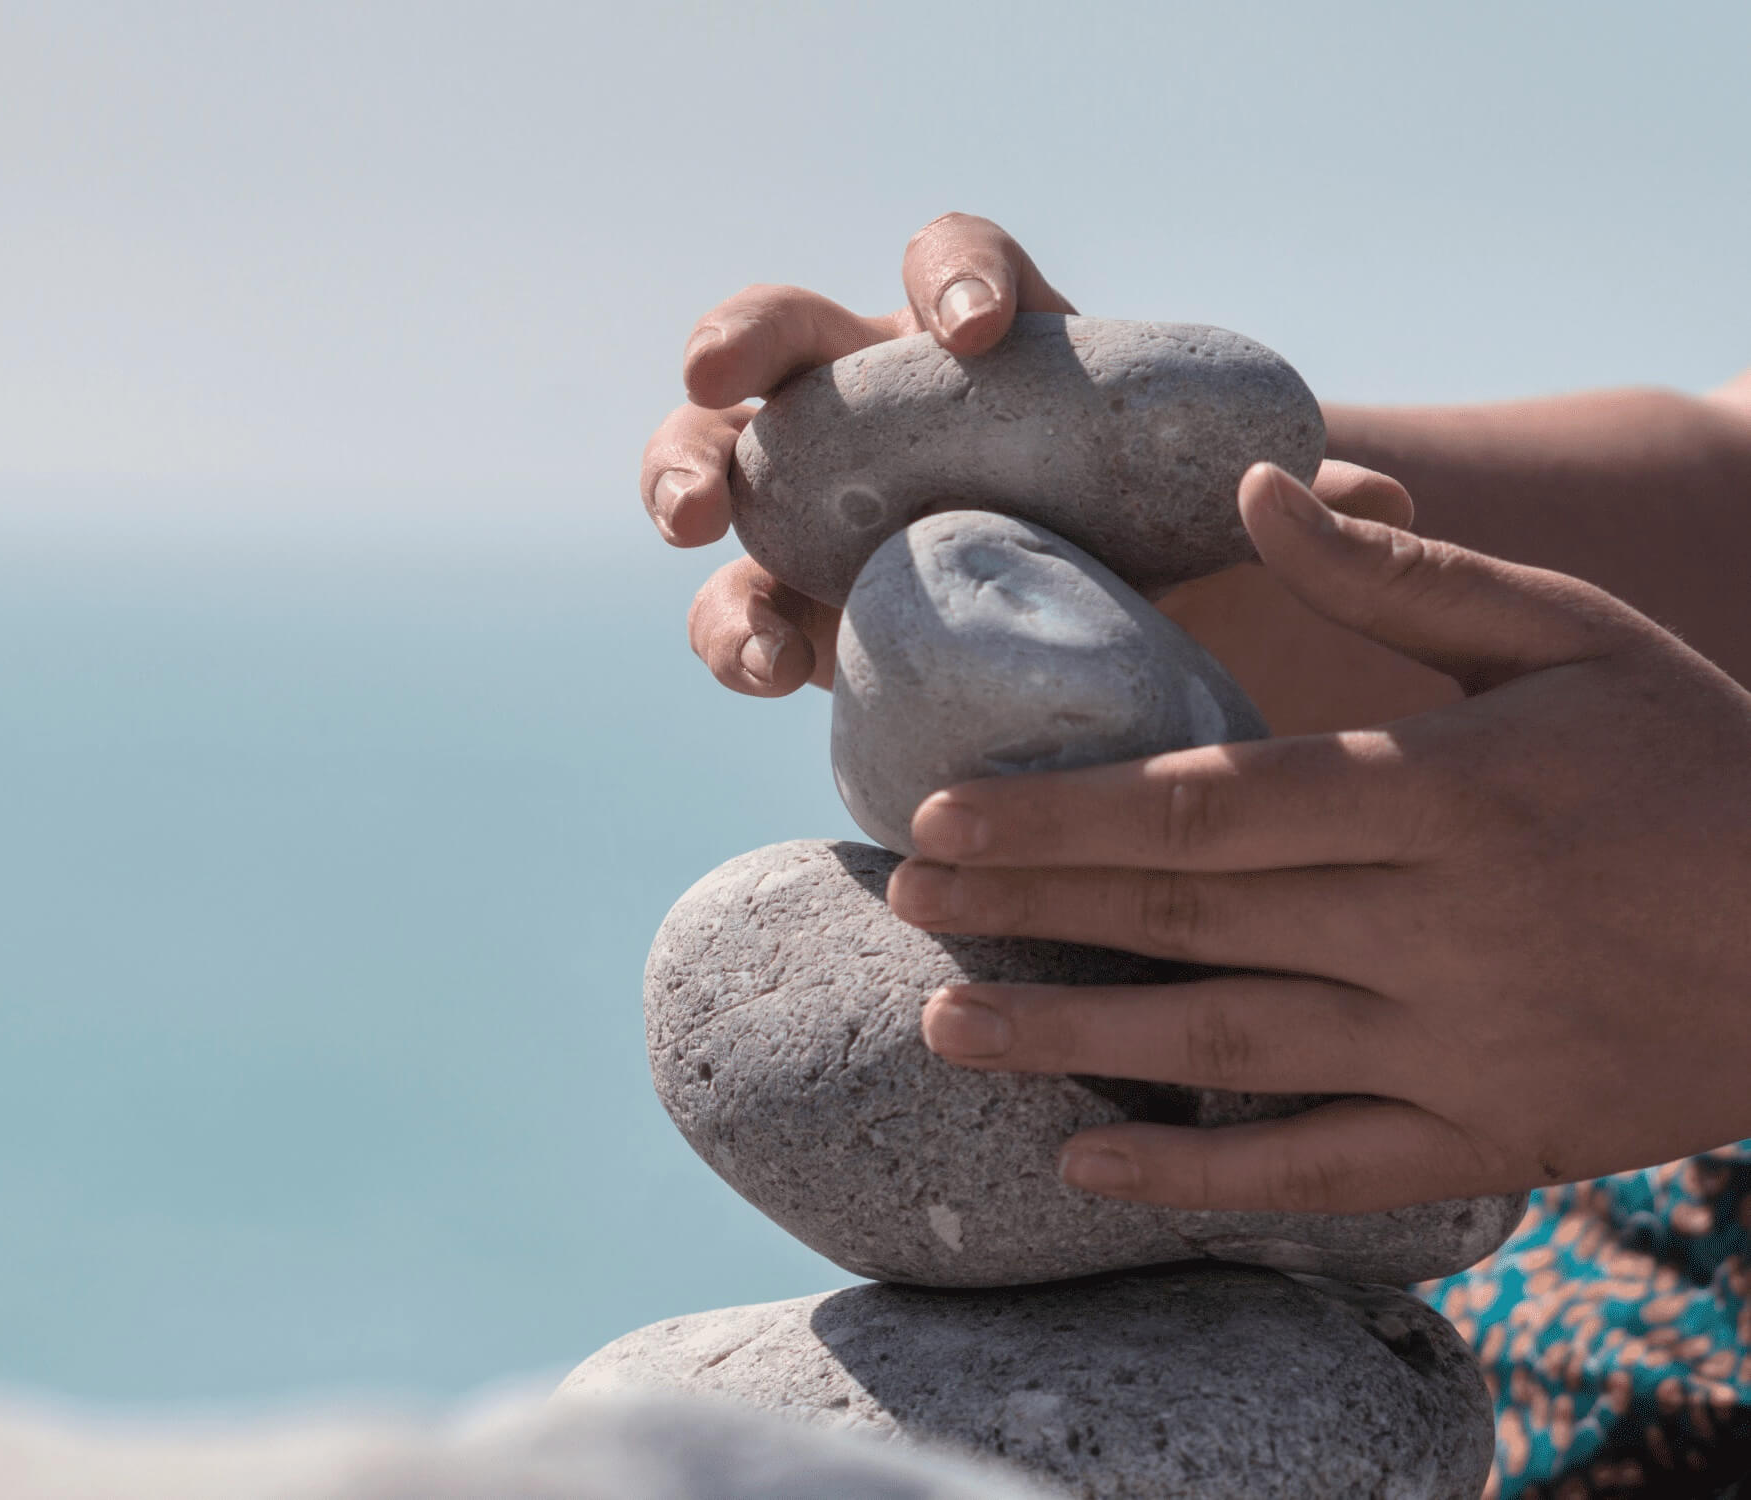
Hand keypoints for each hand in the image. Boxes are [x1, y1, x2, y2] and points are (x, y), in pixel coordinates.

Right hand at [640, 213, 1442, 732]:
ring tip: (692, 517)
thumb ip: (1290, 508)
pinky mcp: (790, 609)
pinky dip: (729, 627)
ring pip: (715, 455)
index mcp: (987, 351)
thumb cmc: (1166, 557)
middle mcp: (877, 405)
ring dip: (680, 470)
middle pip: (784, 333)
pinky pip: (732, 607)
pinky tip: (761, 667)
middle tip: (724, 376)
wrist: (1106, 656)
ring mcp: (814, 507)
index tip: (984, 333)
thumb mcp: (1228, 525)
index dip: (956, 279)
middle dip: (740, 339)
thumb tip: (1374, 495)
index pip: (954, 265)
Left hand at [896, 462, 1750, 1211]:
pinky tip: (1088, 1166)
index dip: (1061, 817)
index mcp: (1446, 791)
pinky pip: (1320, 1170)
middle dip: (1031, 914)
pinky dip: (1201, 1179)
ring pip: (1229, 1048)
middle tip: (901, 904)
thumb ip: (1405, 572)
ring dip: (1076, 1044)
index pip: (1209, 804)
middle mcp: (1439, 924)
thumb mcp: (1576, 635)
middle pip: (1190, 919)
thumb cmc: (1705, 763)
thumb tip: (1255, 486)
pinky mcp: (1492, 1139)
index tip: (939, 817)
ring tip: (943, 1029)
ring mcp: (1461, 1045)